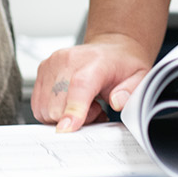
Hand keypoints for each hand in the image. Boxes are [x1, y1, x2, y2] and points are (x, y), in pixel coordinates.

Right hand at [32, 33, 155, 131]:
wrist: (111, 48)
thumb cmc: (122, 65)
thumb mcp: (139, 78)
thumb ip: (130, 92)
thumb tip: (117, 102)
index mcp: (96, 62)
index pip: (79, 85)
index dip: (73, 109)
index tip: (68, 128)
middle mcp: (69, 59)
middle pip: (57, 104)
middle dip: (74, 118)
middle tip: (95, 108)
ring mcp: (52, 63)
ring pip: (44, 108)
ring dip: (62, 115)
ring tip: (83, 104)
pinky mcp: (42, 69)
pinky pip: (38, 104)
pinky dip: (52, 110)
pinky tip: (70, 101)